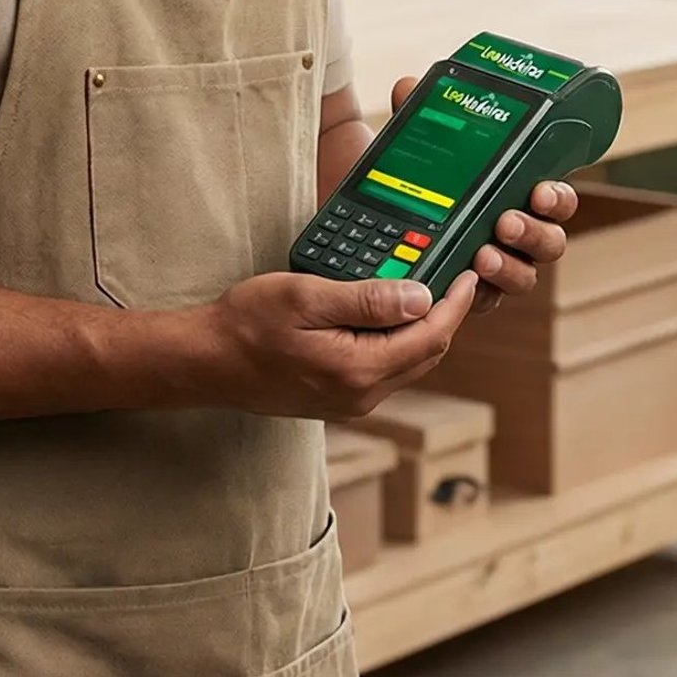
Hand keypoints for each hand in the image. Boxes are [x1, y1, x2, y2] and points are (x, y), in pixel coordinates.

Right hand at [195, 267, 478, 420]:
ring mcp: (350, 401)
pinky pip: (383, 369)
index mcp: (359, 370)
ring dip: (419, 329)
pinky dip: (394, 341)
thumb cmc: (247, 324)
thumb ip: (367, 300)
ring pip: (406, 363)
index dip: (456, 305)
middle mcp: (361, 394)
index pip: (430, 337)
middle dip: (444, 316)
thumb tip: (421, 298)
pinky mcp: (338, 399)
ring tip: (421, 289)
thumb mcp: (307, 296)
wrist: (207, 362)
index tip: (469, 276)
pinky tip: (384, 314)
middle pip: (426, 354)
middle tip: (451, 277)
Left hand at [390, 75, 577, 313]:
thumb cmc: (418, 185)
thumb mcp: (417, 147)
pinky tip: (459, 281)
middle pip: (550, 242)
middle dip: (534, 232)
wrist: (377, 230)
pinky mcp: (471, 294)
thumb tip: (407, 87)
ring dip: (510, 267)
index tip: (540, 191)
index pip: (555, 198)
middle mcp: (517, 235)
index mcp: (517, 196)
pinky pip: (486, 301)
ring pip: (524, 276)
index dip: (557, 197)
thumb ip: (419, 118)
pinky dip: (477, 293)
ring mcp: (498, 268)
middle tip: (506, 221)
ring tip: (482, 255)